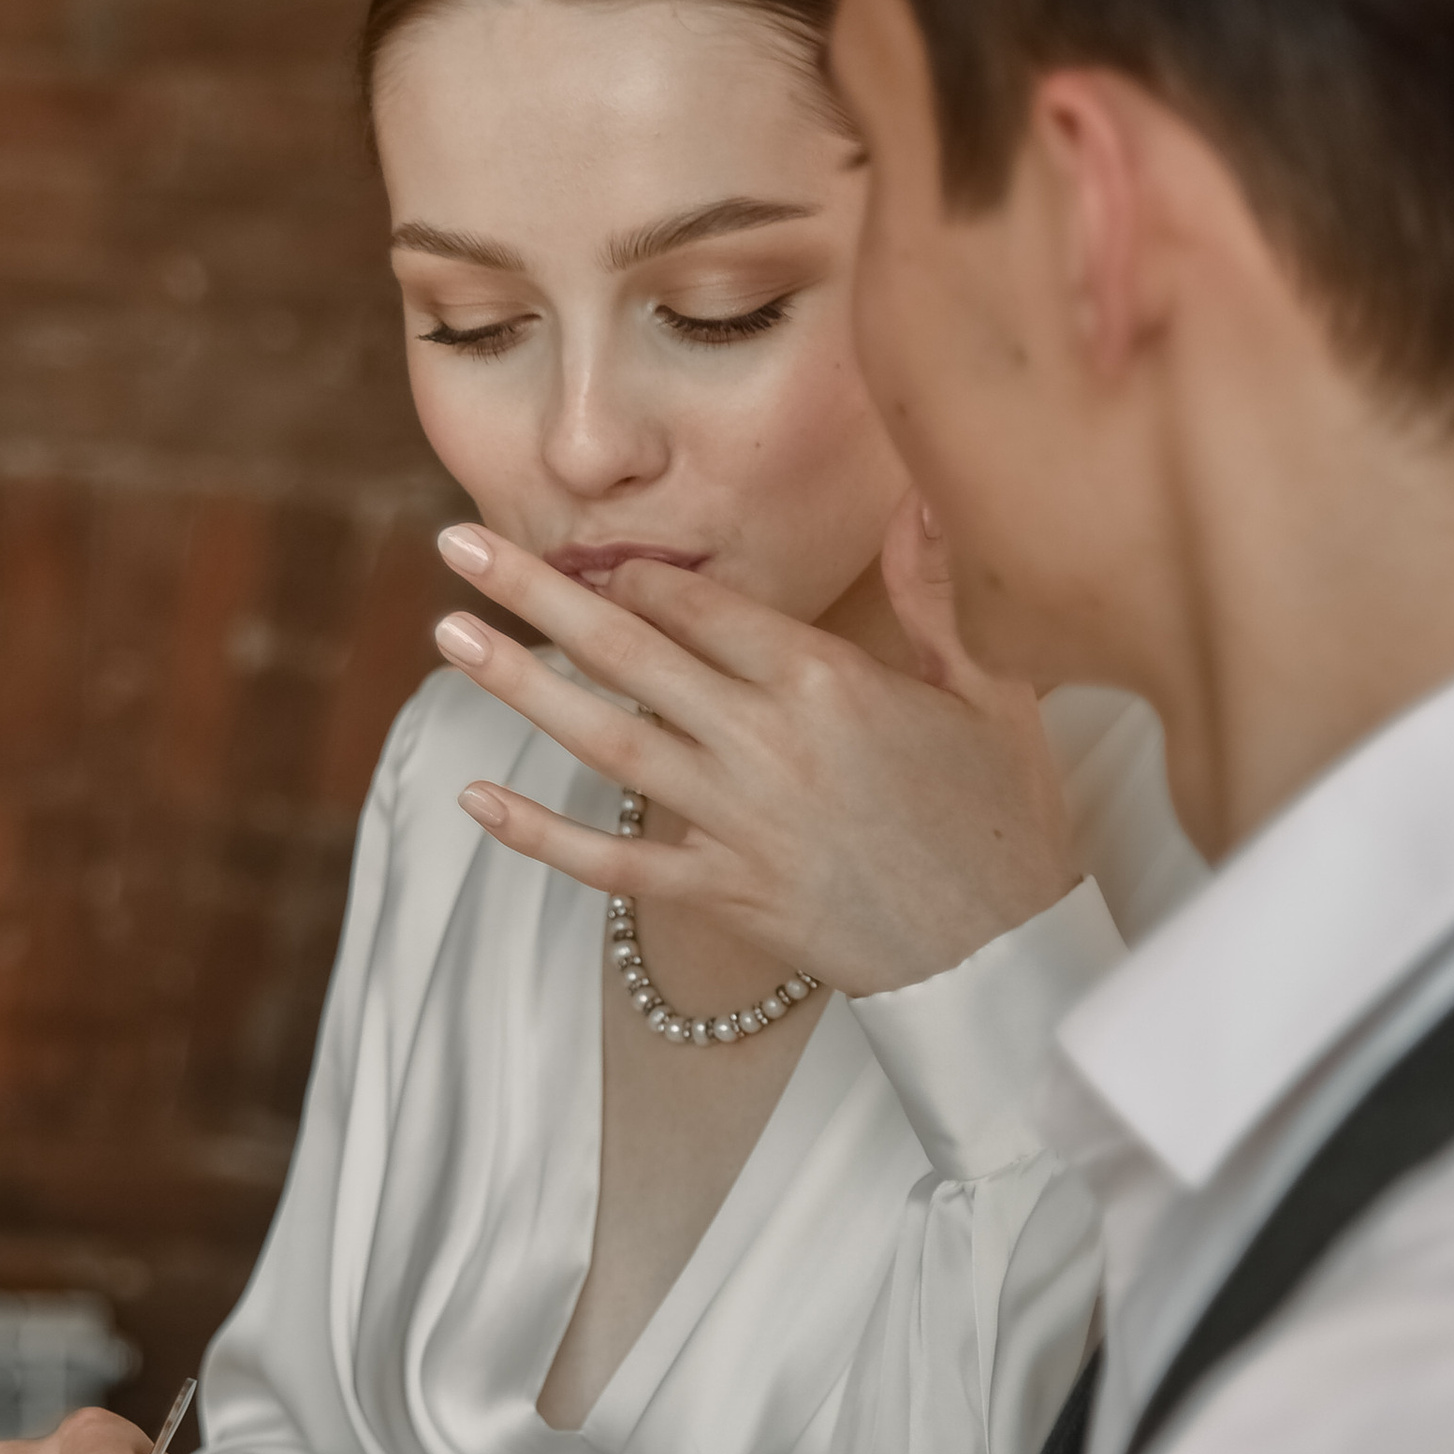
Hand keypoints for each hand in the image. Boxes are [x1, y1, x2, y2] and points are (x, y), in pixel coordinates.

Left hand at [431, 497, 1076, 1000]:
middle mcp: (766, 744)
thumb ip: (935, 592)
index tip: (597, 558)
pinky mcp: (722, 894)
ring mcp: (736, 822)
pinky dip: (543, 835)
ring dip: (520, 689)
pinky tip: (477, 799)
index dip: (637, 578)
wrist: (1002, 957)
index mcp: (827, 682)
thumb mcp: (992, 689)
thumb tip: (916, 495)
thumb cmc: (1003, 819)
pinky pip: (614, 862)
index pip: (701, 608)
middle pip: (630, 654)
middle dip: (537, 596)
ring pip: (607, 742)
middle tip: (458, 548)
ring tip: (450, 637)